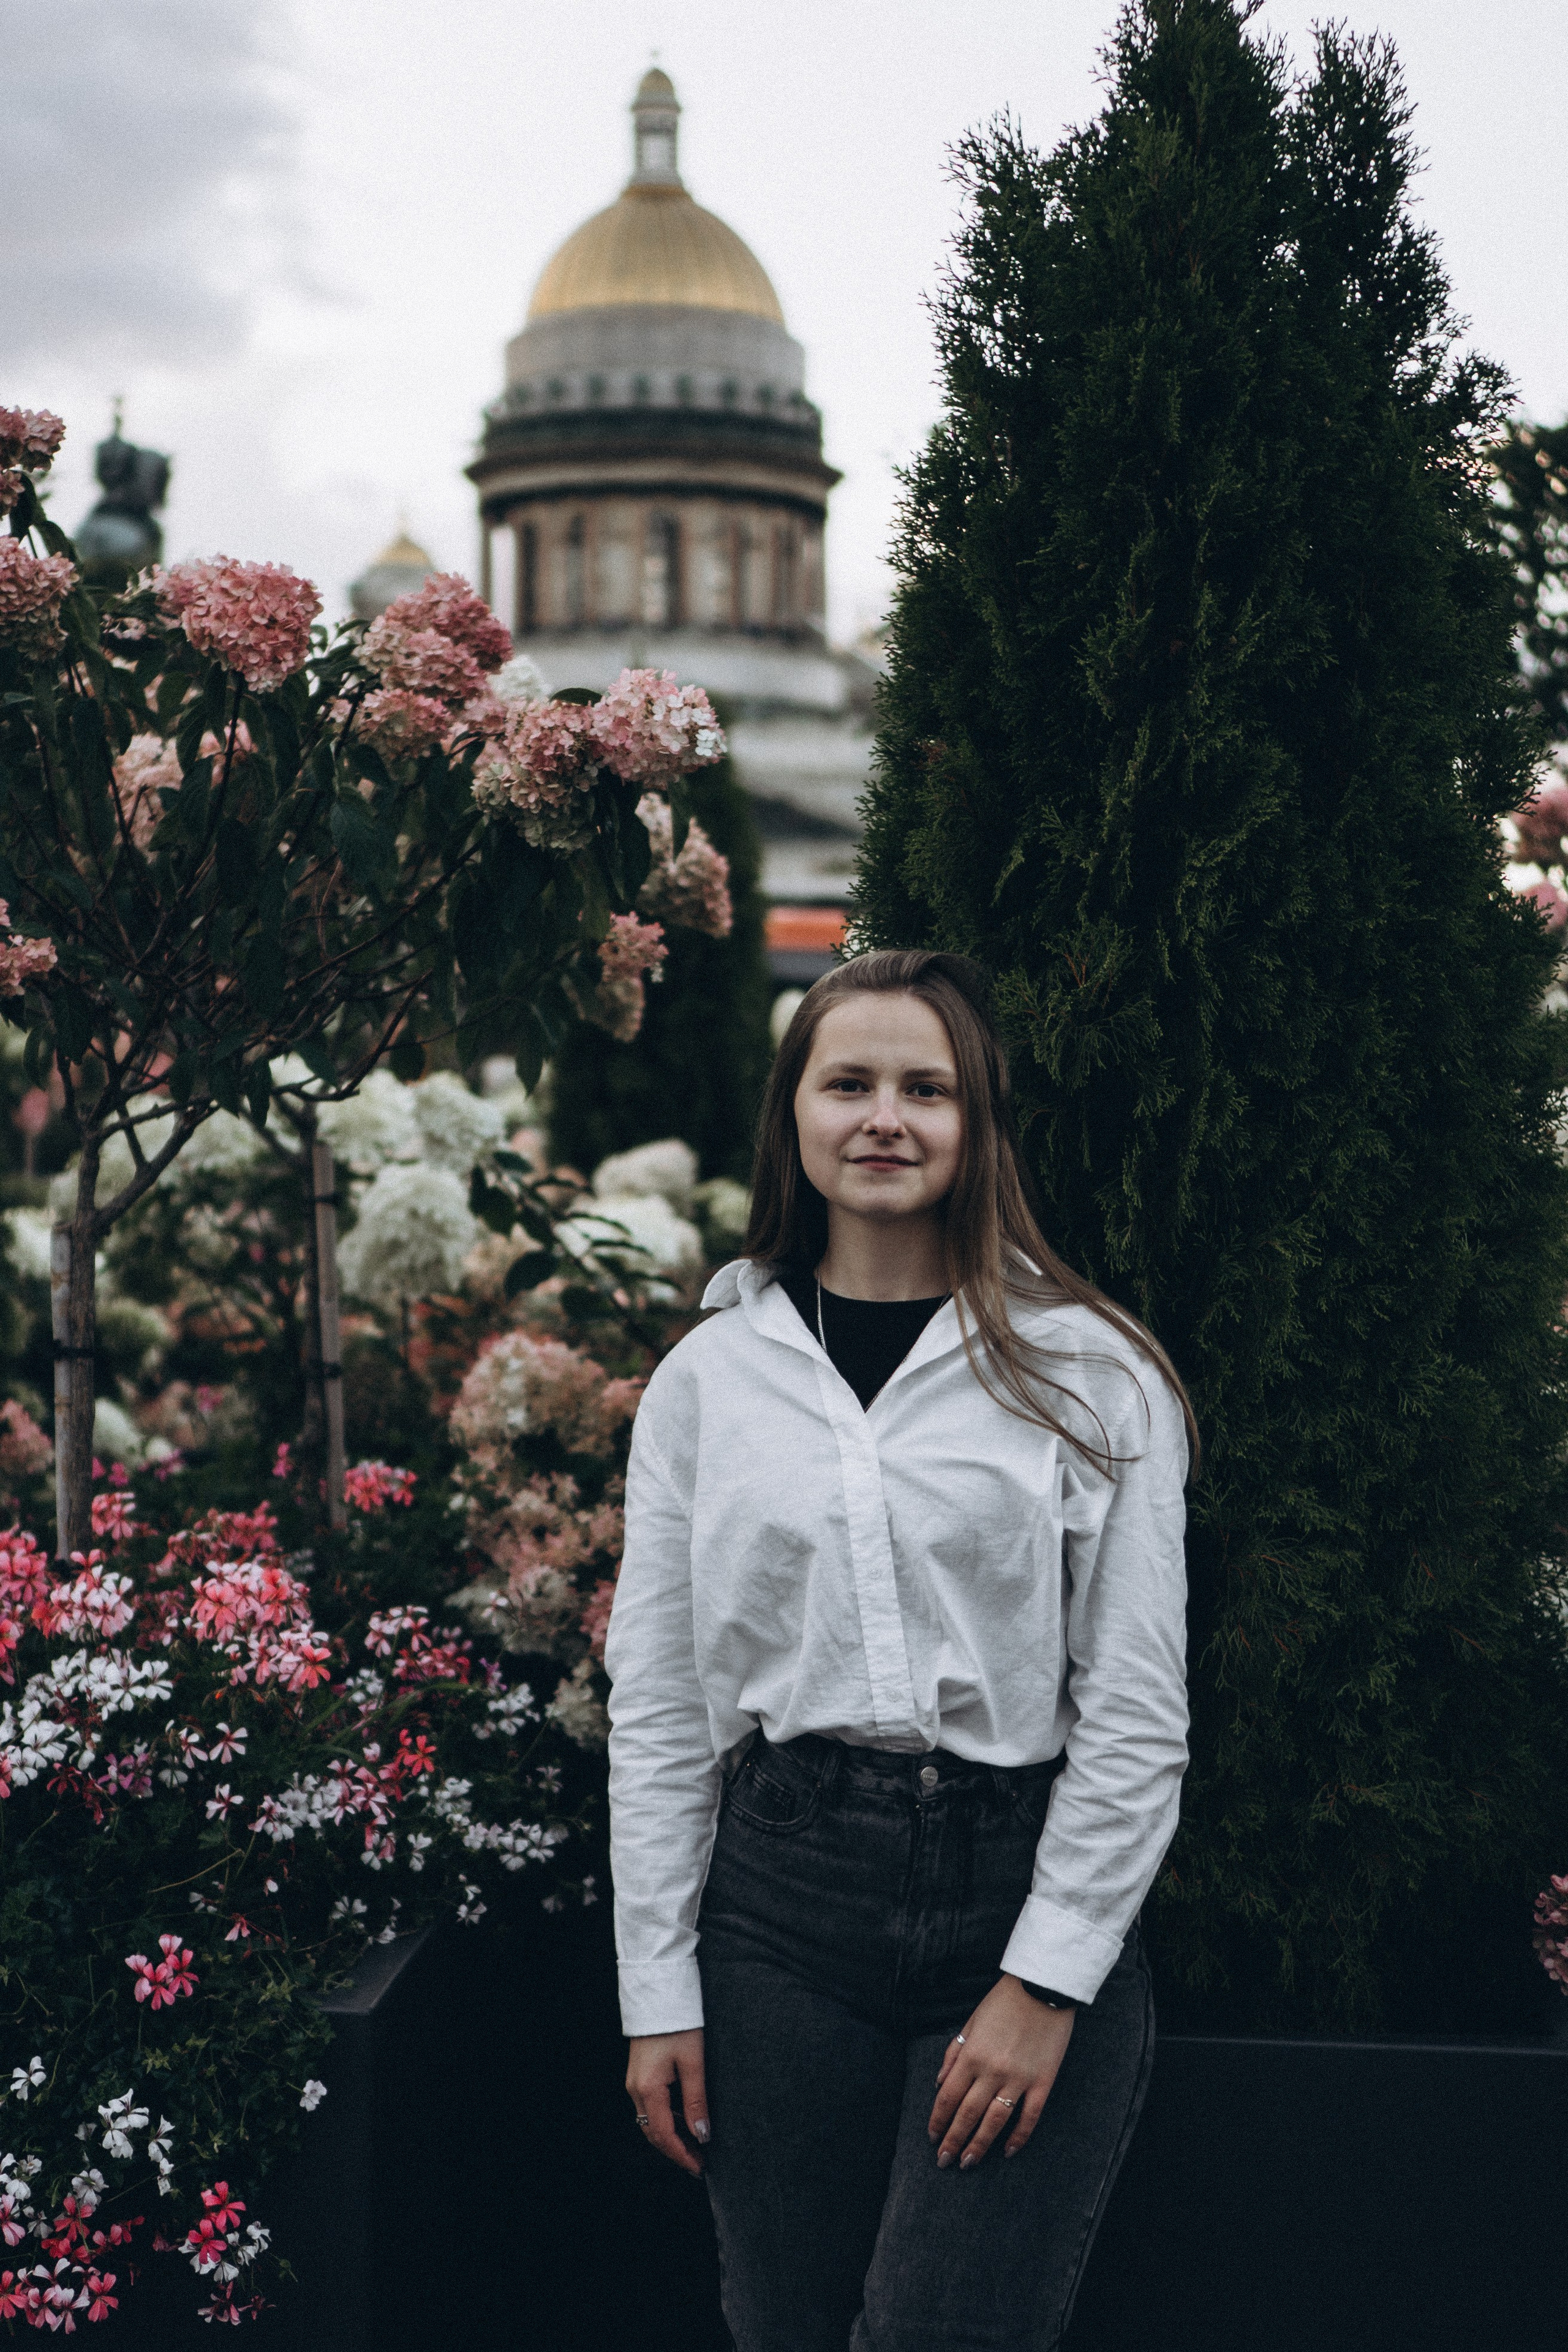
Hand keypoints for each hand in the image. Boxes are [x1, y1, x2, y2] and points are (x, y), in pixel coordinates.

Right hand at [626, 2029, 709, 2176]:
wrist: (659, 1993)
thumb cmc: (678, 2023)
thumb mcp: (693, 2063)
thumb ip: (697, 2101)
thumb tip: (703, 2134)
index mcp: (648, 2089)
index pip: (664, 2135)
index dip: (682, 2155)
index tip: (700, 2169)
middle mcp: (636, 2089)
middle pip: (654, 2133)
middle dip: (676, 2151)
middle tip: (700, 2162)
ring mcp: (635, 2082)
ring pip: (651, 2121)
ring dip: (672, 2136)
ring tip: (696, 2145)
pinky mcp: (639, 2074)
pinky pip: (650, 2107)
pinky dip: (667, 2120)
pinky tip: (684, 2121)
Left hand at [928, 1976, 1074, 2167]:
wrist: (1042, 1986)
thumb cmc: (1004, 2002)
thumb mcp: (971, 2022)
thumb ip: (953, 2053)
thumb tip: (938, 2083)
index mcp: (971, 2054)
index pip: (948, 2097)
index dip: (938, 2120)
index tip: (933, 2138)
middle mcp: (992, 2070)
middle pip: (967, 2114)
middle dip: (953, 2141)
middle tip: (945, 2162)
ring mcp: (1019, 2078)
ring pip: (995, 2121)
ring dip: (980, 2145)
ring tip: (969, 2163)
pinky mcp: (1043, 2081)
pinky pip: (1029, 2116)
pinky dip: (1019, 2136)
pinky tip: (1008, 2151)